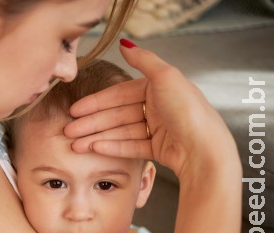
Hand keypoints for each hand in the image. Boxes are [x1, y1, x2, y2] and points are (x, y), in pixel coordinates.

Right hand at [65, 41, 239, 177]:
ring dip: (96, 137)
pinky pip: (129, 146)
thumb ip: (143, 60)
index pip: (118, 95)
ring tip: (76, 145)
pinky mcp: (157, 148)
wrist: (204, 148)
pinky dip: (112, 147)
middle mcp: (156, 107)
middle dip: (91, 124)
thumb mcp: (166, 77)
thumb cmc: (188, 110)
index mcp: (157, 88)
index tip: (75, 111)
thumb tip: (125, 43)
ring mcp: (156, 129)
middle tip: (69, 131)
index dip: (95, 103)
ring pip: (119, 132)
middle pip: (116, 115)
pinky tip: (95, 148)